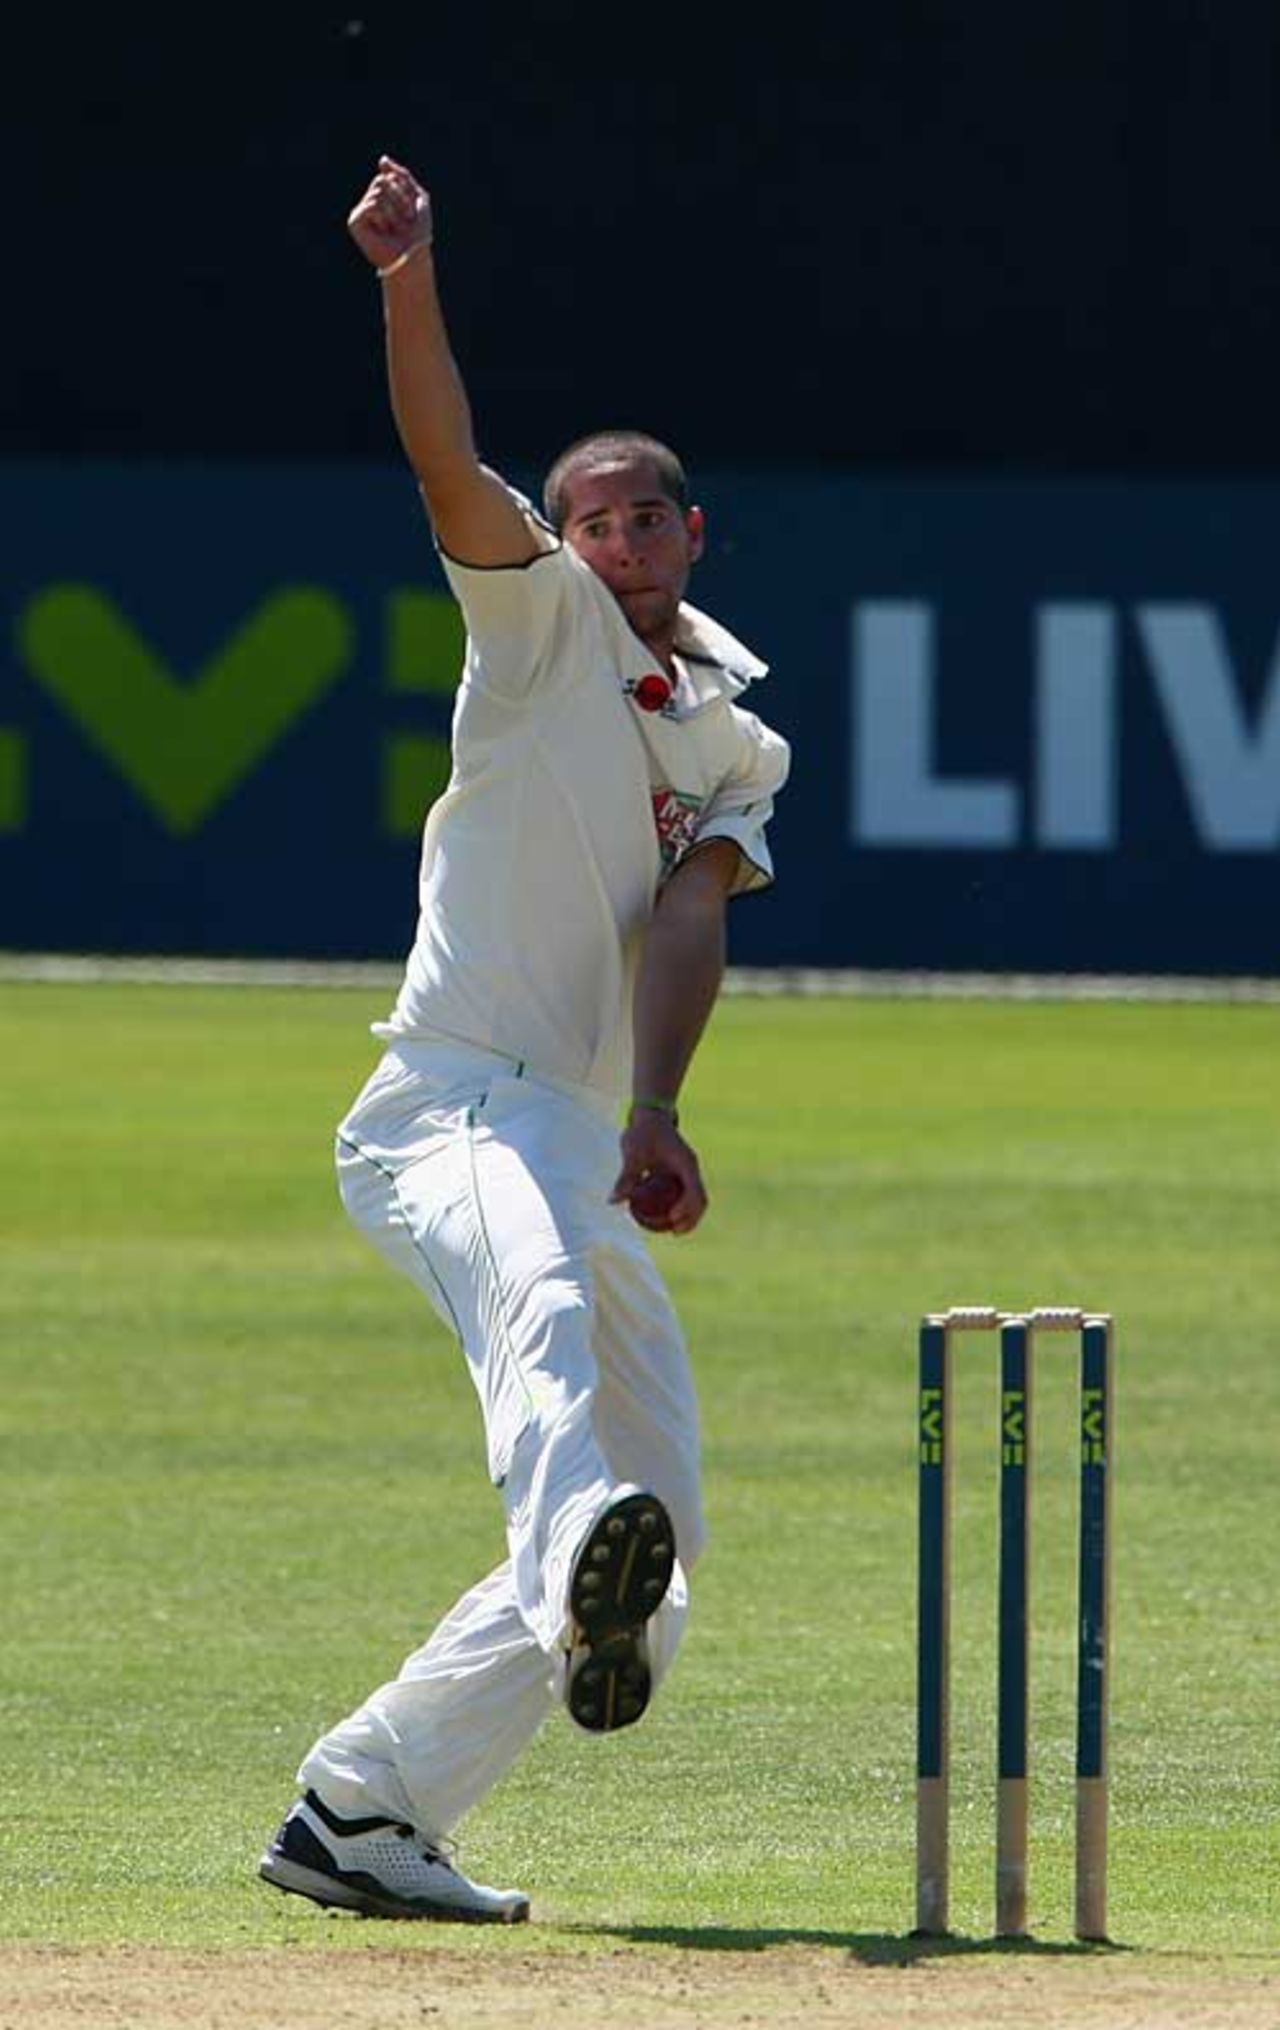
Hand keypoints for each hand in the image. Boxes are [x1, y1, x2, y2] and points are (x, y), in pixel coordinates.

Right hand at [347, 155, 432, 270]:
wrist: (413, 256)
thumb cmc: (417, 232)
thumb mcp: (417, 197)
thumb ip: (401, 175)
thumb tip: (382, 159)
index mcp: (383, 196)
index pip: (389, 177)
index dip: (405, 192)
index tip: (411, 213)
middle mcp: (369, 202)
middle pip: (382, 181)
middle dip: (399, 200)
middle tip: (404, 221)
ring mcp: (360, 212)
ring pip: (378, 192)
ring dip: (394, 211)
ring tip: (394, 228)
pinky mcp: (354, 222)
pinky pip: (371, 205)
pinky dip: (383, 217)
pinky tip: (383, 231)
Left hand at [610, 1107, 707, 1235]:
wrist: (649, 1114)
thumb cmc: (641, 1131)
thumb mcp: (632, 1154)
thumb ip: (626, 1177)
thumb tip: (613, 1201)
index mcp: (687, 1163)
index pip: (695, 1191)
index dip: (687, 1209)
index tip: (671, 1219)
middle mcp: (691, 1168)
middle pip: (700, 1199)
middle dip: (692, 1219)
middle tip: (674, 1232)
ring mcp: (688, 1171)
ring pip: (695, 1198)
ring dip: (688, 1216)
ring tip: (672, 1230)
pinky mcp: (681, 1172)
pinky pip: (684, 1194)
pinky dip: (679, 1207)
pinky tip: (663, 1217)